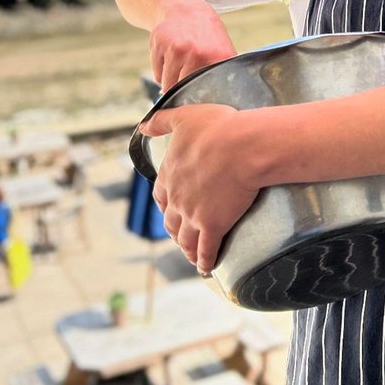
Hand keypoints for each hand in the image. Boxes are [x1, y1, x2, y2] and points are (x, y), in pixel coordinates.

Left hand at [141, 103, 260, 273]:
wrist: (243, 146)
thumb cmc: (219, 128)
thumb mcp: (184, 117)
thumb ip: (161, 121)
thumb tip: (142, 127)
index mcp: (169, 174)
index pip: (160, 195)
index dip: (165, 203)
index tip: (169, 208)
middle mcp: (176, 198)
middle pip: (171, 221)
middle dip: (174, 230)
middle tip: (180, 235)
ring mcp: (193, 215)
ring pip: (185, 239)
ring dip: (186, 249)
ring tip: (190, 256)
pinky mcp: (214, 226)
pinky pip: (206, 250)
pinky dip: (204, 261)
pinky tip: (205, 268)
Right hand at [149, 0, 236, 92]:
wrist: (185, 11)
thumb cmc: (207, 36)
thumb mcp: (224, 51)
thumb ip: (225, 75)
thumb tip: (220, 103)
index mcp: (217, 56)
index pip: (207, 91)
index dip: (202, 99)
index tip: (200, 101)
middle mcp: (196, 52)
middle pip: (186, 90)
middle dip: (185, 91)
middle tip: (188, 81)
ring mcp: (176, 48)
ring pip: (168, 85)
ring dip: (172, 83)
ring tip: (180, 68)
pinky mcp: (158, 45)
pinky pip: (157, 75)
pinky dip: (162, 73)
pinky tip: (170, 60)